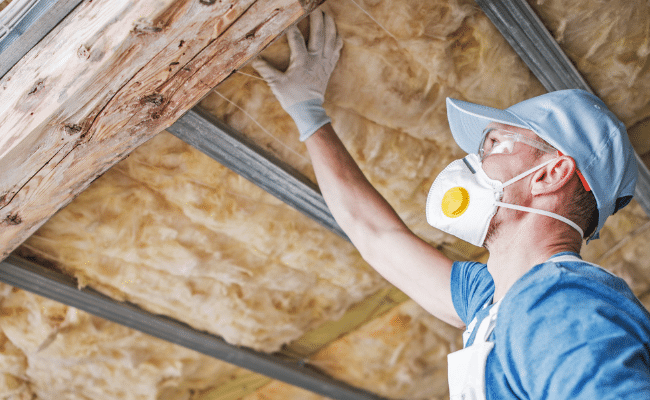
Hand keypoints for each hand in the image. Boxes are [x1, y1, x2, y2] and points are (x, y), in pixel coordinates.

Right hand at [252, 9, 342, 140]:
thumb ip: (266, 70)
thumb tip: (254, 59)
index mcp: (302, 61)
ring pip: (331, 40)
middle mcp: (316, 60)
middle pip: (319, 34)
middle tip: (315, 7)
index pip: (297, 39)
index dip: (293, 28)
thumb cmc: (292, 97)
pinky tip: (335, 33)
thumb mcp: (277, 84)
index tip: (290, 18)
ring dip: (330, 26)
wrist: (309, 111)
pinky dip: (337, 40)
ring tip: (327, 14)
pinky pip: (336, 51)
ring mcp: (324, 63)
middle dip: (317, 19)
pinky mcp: (329, 68)